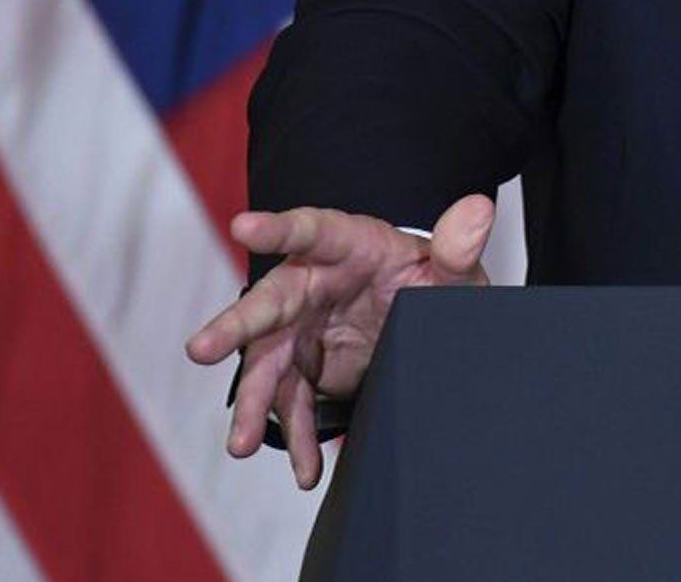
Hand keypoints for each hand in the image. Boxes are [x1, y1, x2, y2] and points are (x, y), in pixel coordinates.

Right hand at [184, 194, 494, 488]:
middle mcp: (314, 283)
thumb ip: (460, 246)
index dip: (277, 229)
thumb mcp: (453, 270)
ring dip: (252, 403)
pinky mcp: (306, 366)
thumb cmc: (436, 281)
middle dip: (235, 328)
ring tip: (239, 444)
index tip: (242, 225)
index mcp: (350, 245)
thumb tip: (480, 209)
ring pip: (267, 363)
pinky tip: (305, 469)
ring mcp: (304, 327)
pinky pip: (293, 402)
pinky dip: (297, 435)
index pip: (311, 229)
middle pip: (269, 302)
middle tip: (200, 350)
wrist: (429, 321)